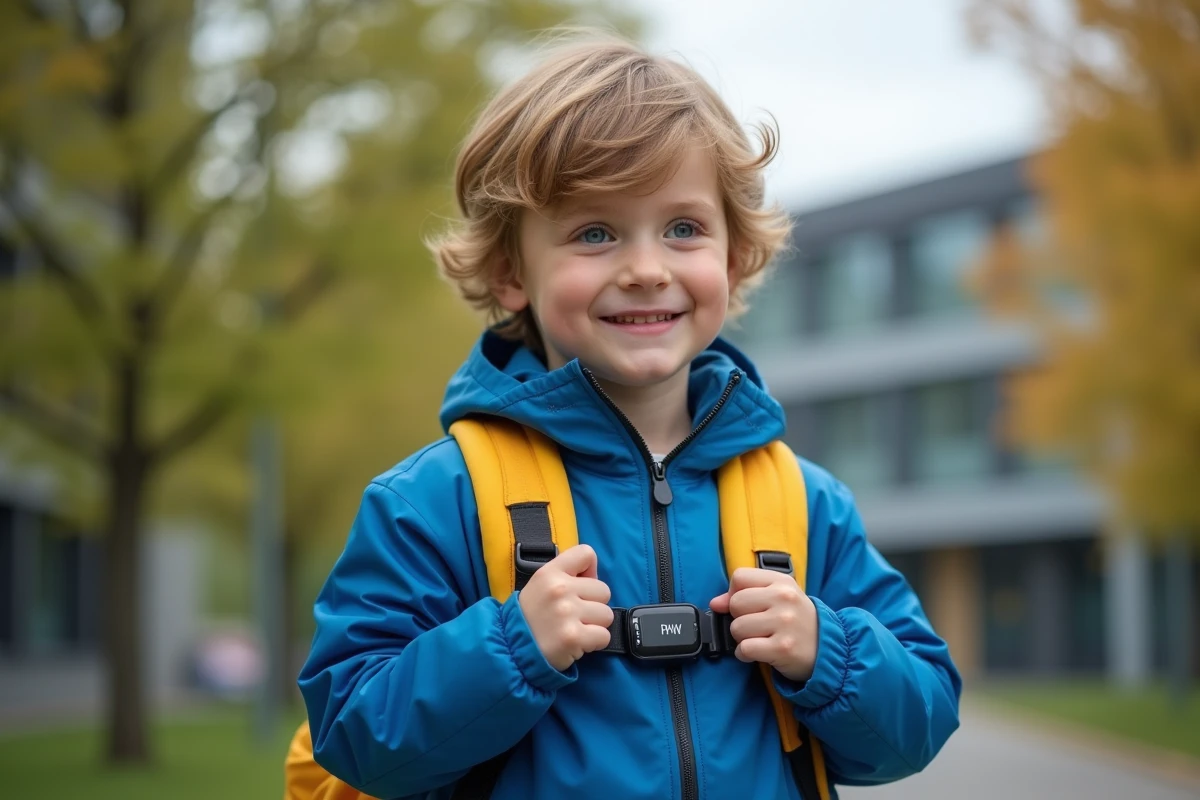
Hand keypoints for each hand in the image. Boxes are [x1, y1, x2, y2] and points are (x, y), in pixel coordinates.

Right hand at [518, 544, 613, 670]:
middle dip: (593, 605)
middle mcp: (559, 589)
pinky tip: (577, 643)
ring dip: (595, 625)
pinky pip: (604, 636)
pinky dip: (595, 643)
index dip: (590, 571)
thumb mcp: (540, 585)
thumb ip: (565, 575)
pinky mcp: (574, 637)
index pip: (586, 553)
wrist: (512, 650)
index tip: (580, 587)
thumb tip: (594, 575)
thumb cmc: (531, 617)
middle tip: (574, 616)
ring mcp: (567, 613)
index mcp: (550, 573)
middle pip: (604, 590)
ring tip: (574, 629)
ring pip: (607, 614)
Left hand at [710, 568, 817, 681]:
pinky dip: (744, 654)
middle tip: (756, 626)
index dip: (734, 593)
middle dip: (739, 618)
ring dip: (742, 638)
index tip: (745, 606)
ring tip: (759, 639)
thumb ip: (746, 594)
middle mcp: (784, 599)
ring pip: (737, 627)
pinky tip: (758, 652)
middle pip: (735, 603)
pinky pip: (745, 649)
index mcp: (782, 582)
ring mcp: (784, 623)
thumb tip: (715, 603)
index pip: (739, 577)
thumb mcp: (779, 599)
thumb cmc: (798, 621)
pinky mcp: (782, 648)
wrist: (828, 649)